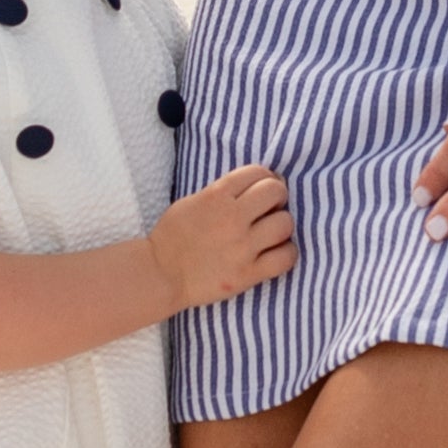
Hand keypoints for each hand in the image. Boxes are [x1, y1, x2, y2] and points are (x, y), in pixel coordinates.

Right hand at [146, 165, 296, 314]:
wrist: (160, 275)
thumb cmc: (173, 237)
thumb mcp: (192, 202)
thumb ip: (222, 193)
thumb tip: (255, 188)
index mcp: (215, 196)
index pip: (257, 172)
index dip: (266, 178)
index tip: (263, 190)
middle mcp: (232, 218)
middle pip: (276, 192)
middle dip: (277, 198)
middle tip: (270, 210)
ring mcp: (242, 247)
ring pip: (285, 224)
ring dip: (281, 226)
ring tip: (270, 234)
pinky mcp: (248, 273)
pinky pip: (286, 257)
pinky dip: (286, 253)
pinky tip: (275, 253)